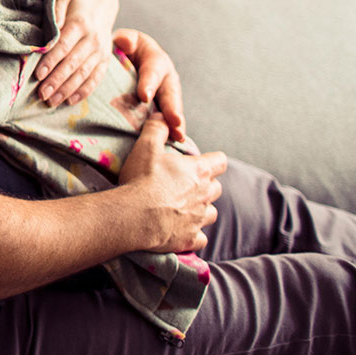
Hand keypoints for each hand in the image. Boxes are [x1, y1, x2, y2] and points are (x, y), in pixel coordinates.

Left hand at [37, 0, 116, 105]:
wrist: (101, 1)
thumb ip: (54, 12)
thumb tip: (47, 34)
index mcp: (80, 24)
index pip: (63, 46)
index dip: (51, 61)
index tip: (38, 75)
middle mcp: (93, 39)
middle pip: (73, 63)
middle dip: (57, 80)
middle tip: (42, 94)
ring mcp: (101, 51)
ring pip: (84, 74)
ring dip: (67, 89)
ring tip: (52, 101)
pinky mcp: (105, 59)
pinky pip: (96, 78)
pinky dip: (84, 91)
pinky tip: (70, 101)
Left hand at [112, 29, 185, 140]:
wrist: (120, 59)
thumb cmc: (120, 49)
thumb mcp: (122, 41)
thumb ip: (124, 40)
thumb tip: (124, 43)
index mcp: (155, 59)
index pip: (153, 70)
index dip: (149, 83)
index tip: (144, 97)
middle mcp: (165, 78)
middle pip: (170, 93)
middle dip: (172, 108)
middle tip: (174, 122)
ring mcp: (165, 95)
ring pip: (171, 109)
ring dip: (175, 124)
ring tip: (177, 137)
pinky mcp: (160, 109)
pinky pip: (165, 121)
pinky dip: (167, 133)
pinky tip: (169, 145)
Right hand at [118, 114, 226, 253]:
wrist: (134, 216)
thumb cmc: (141, 179)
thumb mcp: (146, 147)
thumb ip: (157, 129)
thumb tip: (162, 116)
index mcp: (199, 171)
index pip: (220, 162)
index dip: (213, 161)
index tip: (202, 163)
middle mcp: (205, 195)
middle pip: (217, 188)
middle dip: (206, 186)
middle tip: (185, 185)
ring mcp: (200, 218)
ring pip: (211, 213)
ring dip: (201, 210)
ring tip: (183, 208)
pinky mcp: (191, 238)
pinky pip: (200, 238)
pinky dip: (193, 234)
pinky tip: (181, 231)